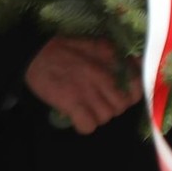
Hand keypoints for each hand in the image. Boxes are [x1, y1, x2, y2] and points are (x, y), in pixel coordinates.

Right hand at [25, 37, 140, 134]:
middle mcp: (103, 81)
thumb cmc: (66, 48)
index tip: (123, 94)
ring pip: (105, 117)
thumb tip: (133, 63)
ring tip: (90, 109)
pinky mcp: (70, 105)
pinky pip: (87, 126)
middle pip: (120, 107)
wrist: (36, 54)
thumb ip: (116, 55)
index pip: (135, 90)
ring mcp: (87, 94)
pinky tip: (79, 117)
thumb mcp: (97, 44)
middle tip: (103, 102)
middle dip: (113, 107)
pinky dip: (85, 125)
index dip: (132, 95)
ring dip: (98, 116)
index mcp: (111, 65)